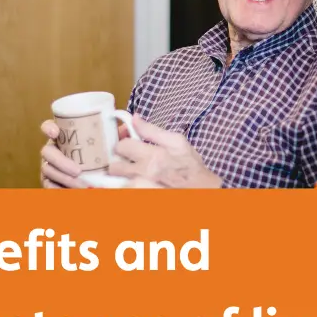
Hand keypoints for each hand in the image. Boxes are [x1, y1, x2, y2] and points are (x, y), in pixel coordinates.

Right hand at [40, 120, 132, 188]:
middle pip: (47, 151)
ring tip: (80, 184)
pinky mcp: (50, 182)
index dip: (48, 127)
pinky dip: (57, 190)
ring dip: (63, 178)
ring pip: (48, 170)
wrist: (100, 181)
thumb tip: (129, 124)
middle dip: (60, 161)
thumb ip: (118, 134)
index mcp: (65, 137)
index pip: (49, 127)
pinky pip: (48, 186)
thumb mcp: (110, 145)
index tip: (56, 132)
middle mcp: (54, 150)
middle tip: (78, 170)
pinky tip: (68, 193)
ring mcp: (50, 166)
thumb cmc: (102, 158)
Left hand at [108, 115, 222, 187]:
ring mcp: (141, 190)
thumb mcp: (177, 142)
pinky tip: (136, 186)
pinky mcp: (141, 198)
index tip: (127, 145)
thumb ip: (152, 130)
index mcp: (154, 156)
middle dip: (118, 163)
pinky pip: (123, 193)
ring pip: (116, 181)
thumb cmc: (191, 167)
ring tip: (132, 176)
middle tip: (128, 163)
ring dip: (121, 178)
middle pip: (114, 167)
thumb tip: (134, 118)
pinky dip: (125, 189)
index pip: (122, 146)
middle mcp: (145, 175)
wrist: (202, 192)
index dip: (123, 144)